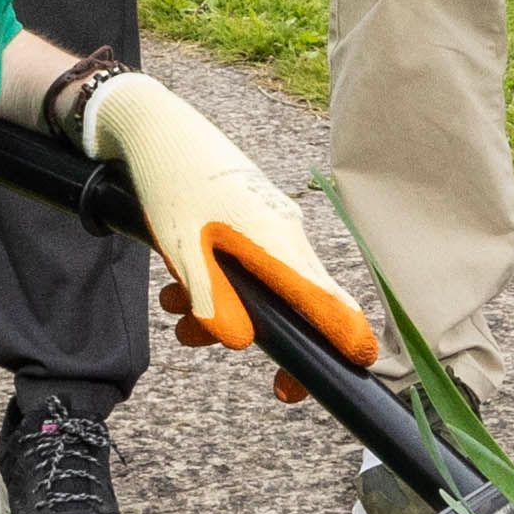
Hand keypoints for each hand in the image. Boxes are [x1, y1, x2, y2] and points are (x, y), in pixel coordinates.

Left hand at [82, 73, 372, 361]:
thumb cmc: (169, 182)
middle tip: (279, 387)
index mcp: (276, 240)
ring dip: (227, 311)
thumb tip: (241, 342)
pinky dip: (219, 284)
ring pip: (269, 286)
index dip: (346, 334)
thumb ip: (210, 298)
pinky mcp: (255, 218)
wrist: (155, 126)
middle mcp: (285, 232)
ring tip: (176, 317)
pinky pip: (252, 265)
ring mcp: (273, 224)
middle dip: (279, 342)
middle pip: (304, 300)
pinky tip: (175, 289)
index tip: (357, 365)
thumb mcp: (182, 248)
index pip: (326, 297)